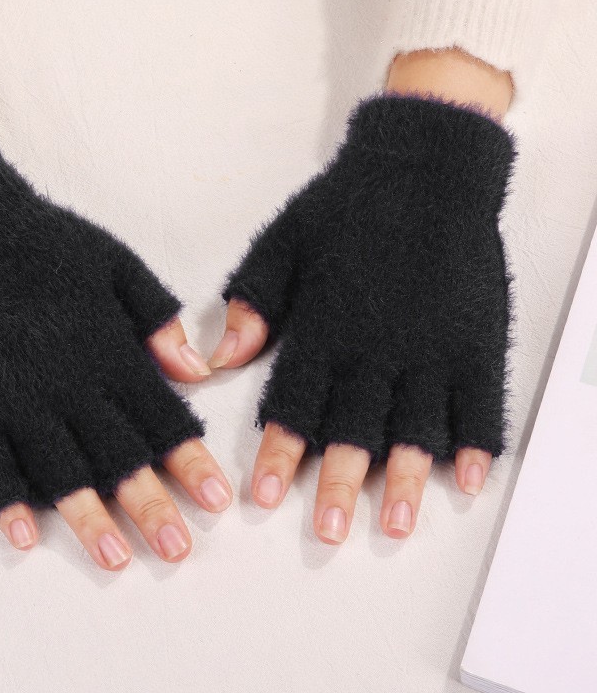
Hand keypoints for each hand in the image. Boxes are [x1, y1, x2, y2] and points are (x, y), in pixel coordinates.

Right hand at [0, 135, 229, 567]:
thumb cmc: (39, 241)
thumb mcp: (115, 264)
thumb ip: (159, 320)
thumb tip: (199, 370)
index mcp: (108, 351)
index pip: (161, 419)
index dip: (191, 463)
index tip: (216, 499)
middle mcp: (67, 385)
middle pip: (119, 457)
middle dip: (153, 507)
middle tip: (178, 550)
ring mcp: (13, 399)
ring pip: (59, 472)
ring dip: (91, 519)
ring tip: (116, 559)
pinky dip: (6, 503)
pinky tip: (26, 535)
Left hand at [211, 94, 513, 541]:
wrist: (423, 167)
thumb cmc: (349, 205)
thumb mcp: (283, 245)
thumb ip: (253, 304)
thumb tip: (219, 358)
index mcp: (325, 326)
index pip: (296, 403)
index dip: (280, 453)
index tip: (267, 496)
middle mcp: (376, 346)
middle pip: (354, 427)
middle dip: (338, 483)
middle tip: (328, 530)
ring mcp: (430, 345)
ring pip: (414, 426)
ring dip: (402, 479)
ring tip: (392, 523)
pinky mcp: (473, 337)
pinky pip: (477, 401)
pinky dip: (473, 442)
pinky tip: (465, 478)